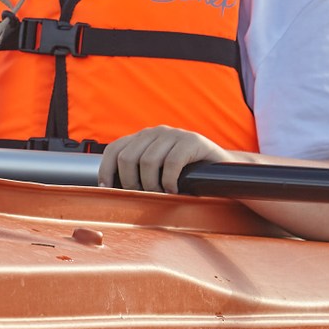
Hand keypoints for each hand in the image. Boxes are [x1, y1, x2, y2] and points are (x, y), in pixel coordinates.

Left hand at [99, 126, 246, 193]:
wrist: (222, 170)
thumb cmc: (186, 175)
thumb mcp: (157, 171)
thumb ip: (137, 173)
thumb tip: (111, 191)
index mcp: (143, 138)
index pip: (114, 149)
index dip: (106, 170)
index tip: (107, 189)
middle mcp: (155, 132)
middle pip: (127, 158)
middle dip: (131, 182)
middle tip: (144, 196)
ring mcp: (174, 134)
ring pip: (148, 161)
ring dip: (151, 185)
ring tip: (161, 194)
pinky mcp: (192, 140)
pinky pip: (171, 163)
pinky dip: (169, 181)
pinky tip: (174, 189)